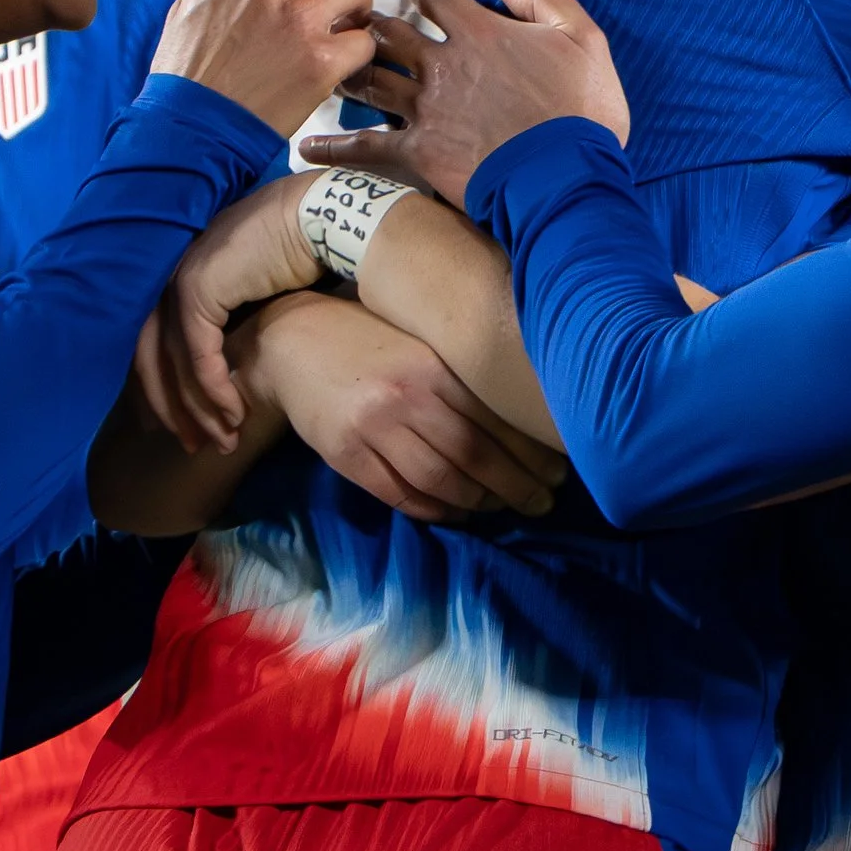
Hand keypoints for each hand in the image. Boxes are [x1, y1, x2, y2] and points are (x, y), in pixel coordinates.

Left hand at [135, 174, 321, 452]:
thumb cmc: (303, 251)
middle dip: (172, 410)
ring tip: (222, 441)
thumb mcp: (262, 294)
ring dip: (199, 410)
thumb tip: (238, 364)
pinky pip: (198, 357)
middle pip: (152, 359)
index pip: (156, 343)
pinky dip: (215, 391)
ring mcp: (179, 283)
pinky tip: (235, 414)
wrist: (318, 217)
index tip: (185, 426)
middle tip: (193, 446)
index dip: (166, 390)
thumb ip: (240, 324)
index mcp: (184, 278)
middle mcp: (172, 279)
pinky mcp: (198, 292)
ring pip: (173, 365)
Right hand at [151, 0, 376, 137]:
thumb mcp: (190, 0)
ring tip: (339, 31)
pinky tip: (339, 64)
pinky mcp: (321, 60)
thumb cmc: (187, 69)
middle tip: (324, 12)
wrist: (192, 126)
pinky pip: (364, 39)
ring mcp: (298, 20)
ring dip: (353, 9)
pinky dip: (357, 52)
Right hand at [238, 292, 564, 523]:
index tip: (558, 471)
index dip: (531, 453)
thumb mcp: (420, 343)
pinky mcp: (346, 454)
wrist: (291, 340)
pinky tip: (457, 512)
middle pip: (475, 456)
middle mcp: (406, 398)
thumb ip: (462, 374)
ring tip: (502, 507)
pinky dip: (434, 510)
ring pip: (440, 481)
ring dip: (479, 502)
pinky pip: (399, 495)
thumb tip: (522, 412)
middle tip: (543, 502)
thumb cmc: (369, 339)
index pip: (495, 420)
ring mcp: (373, 429)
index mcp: (433, 366)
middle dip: (517, 486)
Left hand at [299, 0, 629, 205]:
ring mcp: (425, 110)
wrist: (566, 178)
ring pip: (369, 80)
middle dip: (368, 23)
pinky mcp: (418, 153)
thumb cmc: (581, 112)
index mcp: (478, 32)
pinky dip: (332, 148)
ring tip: (327, 65)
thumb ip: (547, 0)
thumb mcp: (585, 39)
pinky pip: (364, 147)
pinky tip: (305, 147)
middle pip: (388, 33)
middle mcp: (442, 65)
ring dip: (346, 70)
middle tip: (353, 21)